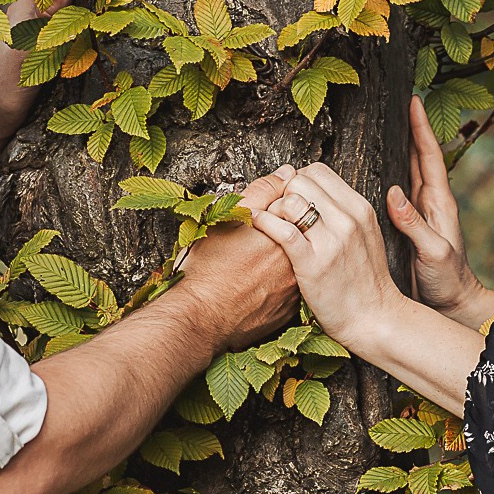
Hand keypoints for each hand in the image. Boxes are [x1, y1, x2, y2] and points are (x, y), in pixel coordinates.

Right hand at [167, 168, 299, 351]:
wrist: (198, 319)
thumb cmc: (206, 268)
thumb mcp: (225, 218)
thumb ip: (262, 192)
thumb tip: (287, 173)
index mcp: (283, 236)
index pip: (292, 208)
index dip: (270, 208)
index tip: (253, 219)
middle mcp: (295, 262)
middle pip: (294, 235)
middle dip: (277, 233)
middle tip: (248, 245)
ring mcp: (293, 290)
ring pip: (290, 263)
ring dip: (275, 260)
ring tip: (248, 266)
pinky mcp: (287, 312)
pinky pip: (286, 290)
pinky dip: (274, 285)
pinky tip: (253, 286)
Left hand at [250, 162, 407, 356]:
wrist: (375, 319)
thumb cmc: (365, 281)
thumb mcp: (366, 236)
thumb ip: (345, 212)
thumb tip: (318, 193)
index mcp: (359, 209)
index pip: (319, 171)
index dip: (298, 179)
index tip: (291, 196)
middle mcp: (347, 220)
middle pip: (301, 180)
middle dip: (283, 191)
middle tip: (277, 210)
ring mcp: (331, 242)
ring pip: (290, 200)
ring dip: (274, 207)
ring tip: (271, 222)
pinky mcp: (313, 264)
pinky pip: (282, 230)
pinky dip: (264, 222)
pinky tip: (257, 225)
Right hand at [385, 94, 485, 320]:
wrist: (453, 303)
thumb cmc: (448, 280)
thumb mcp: (433, 253)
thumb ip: (414, 225)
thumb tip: (394, 193)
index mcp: (439, 203)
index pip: (429, 156)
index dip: (421, 129)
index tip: (414, 102)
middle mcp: (430, 202)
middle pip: (418, 157)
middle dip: (410, 129)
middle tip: (398, 102)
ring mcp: (420, 213)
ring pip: (408, 171)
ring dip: (401, 147)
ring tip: (388, 125)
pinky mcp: (409, 225)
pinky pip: (398, 191)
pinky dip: (390, 173)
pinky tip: (378, 168)